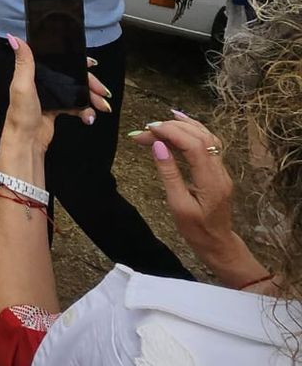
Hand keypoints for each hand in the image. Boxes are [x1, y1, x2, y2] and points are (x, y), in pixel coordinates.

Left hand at [1, 36, 109, 155]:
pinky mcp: (55, 109)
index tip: (92, 63)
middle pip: (72, 78)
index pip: (59, 62)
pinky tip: (89, 118)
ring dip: (91, 99)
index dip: (76, 61)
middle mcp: (43, 82)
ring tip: (103, 107)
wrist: (25, 141)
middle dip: (91, 84)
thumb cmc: (21, 114)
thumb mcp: (22, 85)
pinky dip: (84, 111)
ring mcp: (50, 96)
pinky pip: (75, 107)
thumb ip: (23, 62)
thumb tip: (14, 38)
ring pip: (76, 92)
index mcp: (35, 73)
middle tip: (104, 92)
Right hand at [129, 114, 241, 269]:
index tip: (148, 130)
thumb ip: (170, 175)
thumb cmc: (196, 230)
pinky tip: (181, 123)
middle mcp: (220, 171)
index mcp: (211, 182)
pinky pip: (208, 143)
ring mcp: (221, 169)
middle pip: (199, 137)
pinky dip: (193, 130)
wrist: (218, 243)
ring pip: (206, 137)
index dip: (171, 133)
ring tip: (159, 123)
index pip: (193, 146)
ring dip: (182, 126)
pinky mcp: (218, 169)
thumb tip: (158, 147)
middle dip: (171, 129)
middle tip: (144, 131)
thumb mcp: (178, 206)